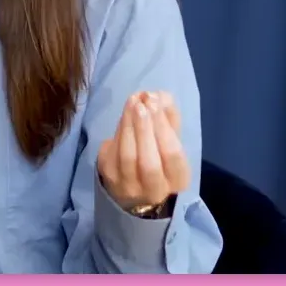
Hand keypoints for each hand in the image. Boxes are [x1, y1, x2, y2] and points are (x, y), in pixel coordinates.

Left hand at [97, 91, 190, 211]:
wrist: (134, 186)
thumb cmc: (159, 158)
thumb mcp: (171, 139)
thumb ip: (169, 117)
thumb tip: (160, 95)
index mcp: (177, 181)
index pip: (172, 155)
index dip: (163, 128)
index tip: (155, 102)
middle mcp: (154, 190)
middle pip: (148, 161)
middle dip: (144, 128)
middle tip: (141, 103)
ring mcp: (129, 187)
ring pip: (127, 157)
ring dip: (128, 126)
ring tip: (132, 103)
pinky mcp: (109, 180)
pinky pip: (111, 154)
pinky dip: (118, 132)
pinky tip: (124, 115)